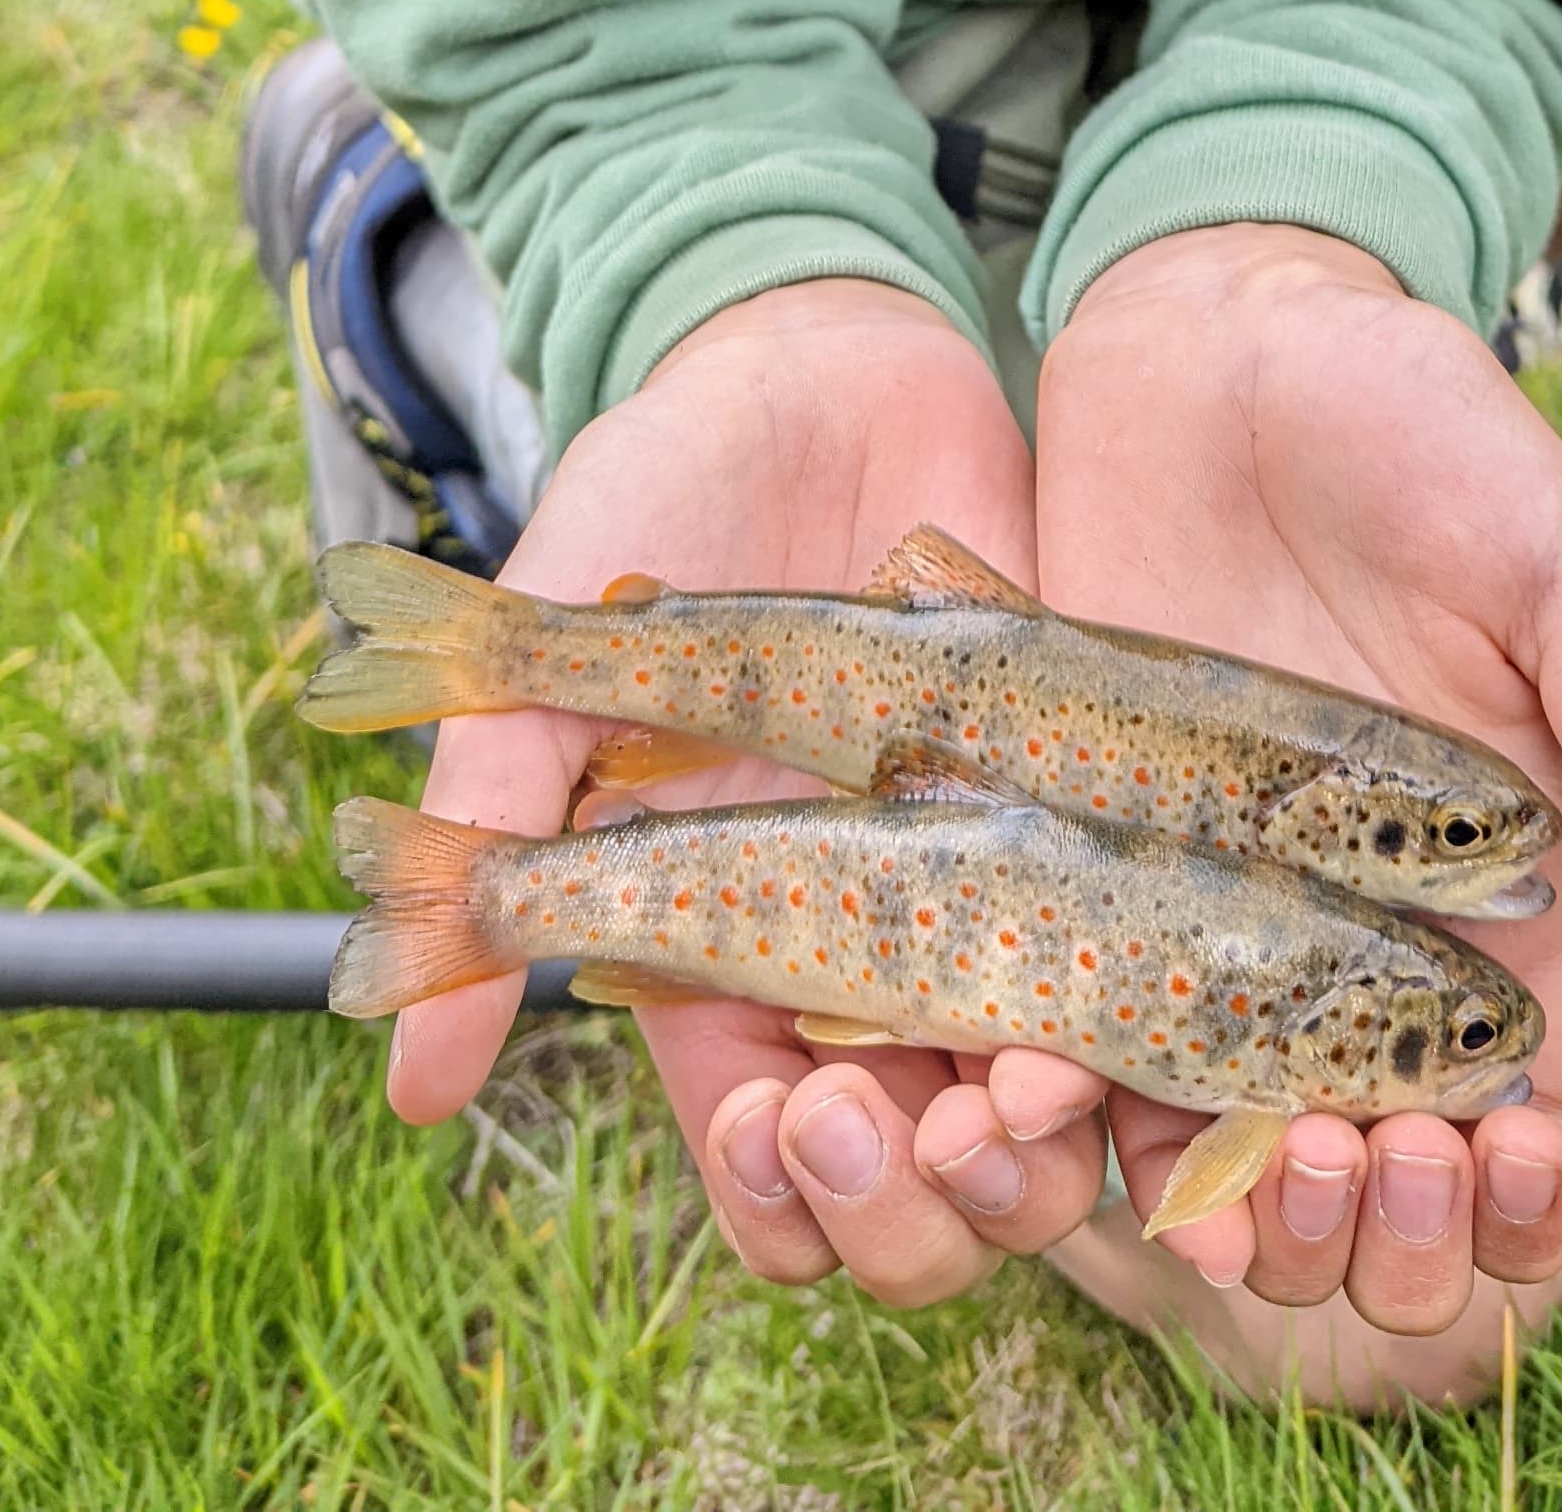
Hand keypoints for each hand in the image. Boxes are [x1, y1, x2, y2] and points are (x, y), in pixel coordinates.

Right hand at [383, 279, 1120, 1301]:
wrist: (831, 358)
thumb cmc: (667, 492)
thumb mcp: (556, 645)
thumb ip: (495, 832)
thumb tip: (402, 1078)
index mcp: (732, 951)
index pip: (769, 1174)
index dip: (783, 1198)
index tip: (782, 1119)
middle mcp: (872, 957)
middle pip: (916, 1201)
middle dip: (922, 1203)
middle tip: (935, 1112)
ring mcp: (1000, 898)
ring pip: (1046, 1133)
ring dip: (1044, 1145)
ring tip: (1037, 1068)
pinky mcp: (1103, 823)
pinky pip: (1159, 1000)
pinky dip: (1157, 1053)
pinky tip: (1137, 1016)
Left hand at [1032, 227, 1561, 1327]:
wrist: (1224, 316)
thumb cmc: (1425, 424)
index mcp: (1491, 881)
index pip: (1518, 1099)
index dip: (1514, 1190)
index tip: (1494, 1178)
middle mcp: (1346, 915)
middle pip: (1356, 1150)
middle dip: (1354, 1227)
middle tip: (1345, 1183)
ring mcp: (1205, 886)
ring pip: (1201, 1116)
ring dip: (1202, 1192)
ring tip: (1200, 1196)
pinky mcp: (1076, 834)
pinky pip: (1060, 1002)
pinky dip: (1049, 1082)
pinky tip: (1036, 1099)